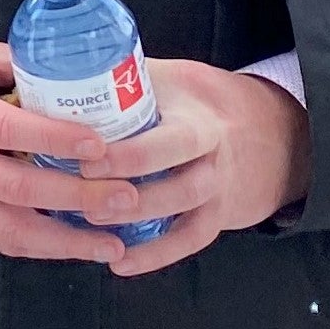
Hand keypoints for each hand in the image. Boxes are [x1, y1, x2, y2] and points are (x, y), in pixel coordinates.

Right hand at [0, 36, 141, 264]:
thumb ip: (2, 59)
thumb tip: (59, 64)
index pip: (8, 131)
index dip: (55, 140)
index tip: (99, 144)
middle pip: (21, 188)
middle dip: (78, 196)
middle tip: (127, 195)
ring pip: (15, 230)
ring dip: (68, 240)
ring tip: (114, 241)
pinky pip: (3, 243)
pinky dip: (45, 249)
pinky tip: (81, 248)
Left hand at [100, 60, 313, 277]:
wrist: (268, 128)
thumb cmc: (197, 99)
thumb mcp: (170, 77)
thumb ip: (125, 75)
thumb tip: (61, 65)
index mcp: (199, 119)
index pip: (170, 141)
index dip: (129, 154)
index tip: (87, 158)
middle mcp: (213, 157)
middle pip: (180, 184)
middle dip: (131, 194)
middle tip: (83, 194)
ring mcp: (217, 189)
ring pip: (184, 213)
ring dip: (138, 221)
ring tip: (92, 221)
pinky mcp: (217, 215)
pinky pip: (190, 240)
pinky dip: (157, 255)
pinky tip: (120, 263)